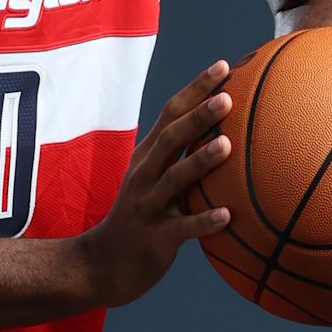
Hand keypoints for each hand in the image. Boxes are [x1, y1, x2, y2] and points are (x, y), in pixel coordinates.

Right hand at [80, 62, 233, 307]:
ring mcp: (148, 206)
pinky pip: (183, 228)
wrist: (103, 264)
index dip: (196, 89)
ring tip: (228, 146)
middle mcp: (145, 175)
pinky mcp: (156, 239)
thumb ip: (180, 157)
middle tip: (227, 97)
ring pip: (175, 179)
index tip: (224, 66)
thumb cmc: (140, 218)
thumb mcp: (152, 181)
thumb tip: (226, 131)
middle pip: (171, 138)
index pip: (170, 113)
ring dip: (201, 161)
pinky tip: (228, 216)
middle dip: (198, 116)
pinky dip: (204, 221)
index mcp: (147, 156)